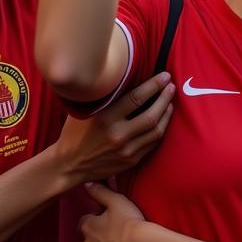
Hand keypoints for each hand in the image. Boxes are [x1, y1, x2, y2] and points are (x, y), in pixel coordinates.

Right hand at [53, 73, 174, 183]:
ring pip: (156, 131)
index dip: (154, 85)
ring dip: (166, 114)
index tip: (164, 76)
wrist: (69, 164)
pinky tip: (163, 120)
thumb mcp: (85, 111)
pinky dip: (160, 130)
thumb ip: (105, 98)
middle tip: (171, 86)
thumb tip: (127, 78)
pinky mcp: (131, 160)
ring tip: (170, 102)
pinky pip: (152, 143)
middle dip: (165, 98)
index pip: (136, 98)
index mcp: (105, 118)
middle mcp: (118, 135)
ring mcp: (127, 150)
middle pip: (152, 115)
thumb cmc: (75, 132)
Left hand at [80, 182, 146, 241]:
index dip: (97, 220)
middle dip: (100, 238)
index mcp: (87, 227)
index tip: (110, 220)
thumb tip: (86, 183)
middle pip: (91, 241)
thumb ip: (99, 191)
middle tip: (119, 235)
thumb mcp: (116, 200)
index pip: (85, 221)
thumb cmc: (130, 222)